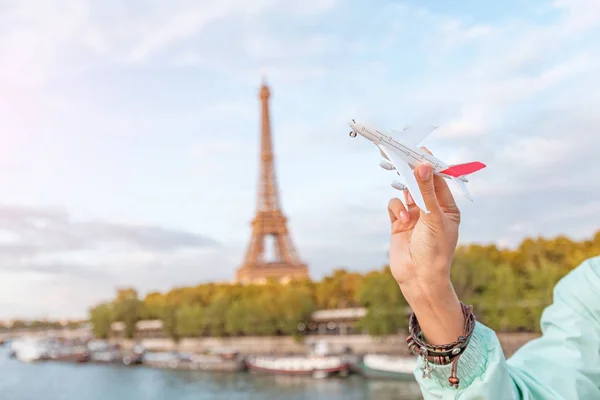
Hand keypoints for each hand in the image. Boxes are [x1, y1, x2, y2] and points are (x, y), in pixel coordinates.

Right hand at [387, 147, 463, 343]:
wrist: (419, 279)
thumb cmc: (435, 250)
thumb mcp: (433, 218)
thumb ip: (426, 191)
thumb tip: (422, 165)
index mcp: (447, 207)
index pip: (438, 179)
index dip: (428, 164)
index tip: (419, 149)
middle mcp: (431, 209)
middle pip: (419, 183)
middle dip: (410, 171)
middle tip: (400, 153)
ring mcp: (415, 216)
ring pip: (405, 192)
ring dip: (404, 192)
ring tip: (397, 179)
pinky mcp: (398, 223)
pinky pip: (394, 205)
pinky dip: (396, 209)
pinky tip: (401, 220)